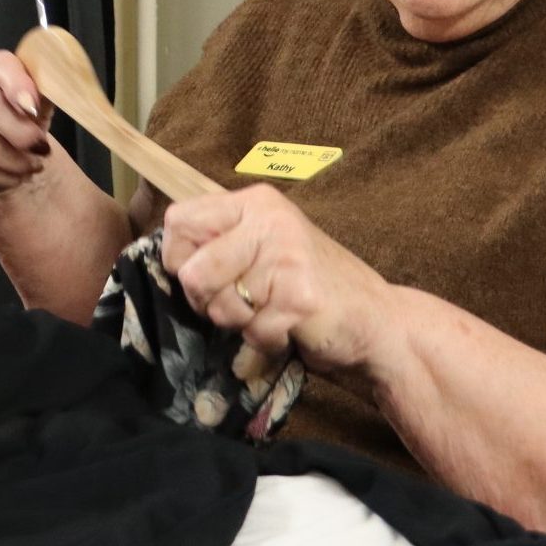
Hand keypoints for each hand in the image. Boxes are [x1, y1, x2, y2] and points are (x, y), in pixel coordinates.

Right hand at [0, 52, 52, 192]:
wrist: (0, 136)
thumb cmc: (24, 110)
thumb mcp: (40, 96)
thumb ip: (49, 91)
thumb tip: (67, 93)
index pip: (2, 68)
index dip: (18, 87)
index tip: (34, 109)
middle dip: (22, 134)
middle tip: (42, 150)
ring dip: (14, 162)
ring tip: (33, 167)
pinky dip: (0, 176)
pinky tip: (15, 176)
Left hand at [160, 184, 393, 378]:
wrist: (376, 320)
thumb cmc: (308, 285)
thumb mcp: (262, 246)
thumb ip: (219, 244)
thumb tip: (168, 262)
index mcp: (254, 203)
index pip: (178, 222)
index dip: (179, 261)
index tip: (205, 277)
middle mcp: (269, 220)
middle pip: (193, 273)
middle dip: (209, 303)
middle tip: (243, 304)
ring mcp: (287, 256)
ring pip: (220, 307)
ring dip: (241, 324)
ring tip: (272, 312)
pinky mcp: (299, 296)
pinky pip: (252, 333)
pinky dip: (266, 342)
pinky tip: (290, 328)